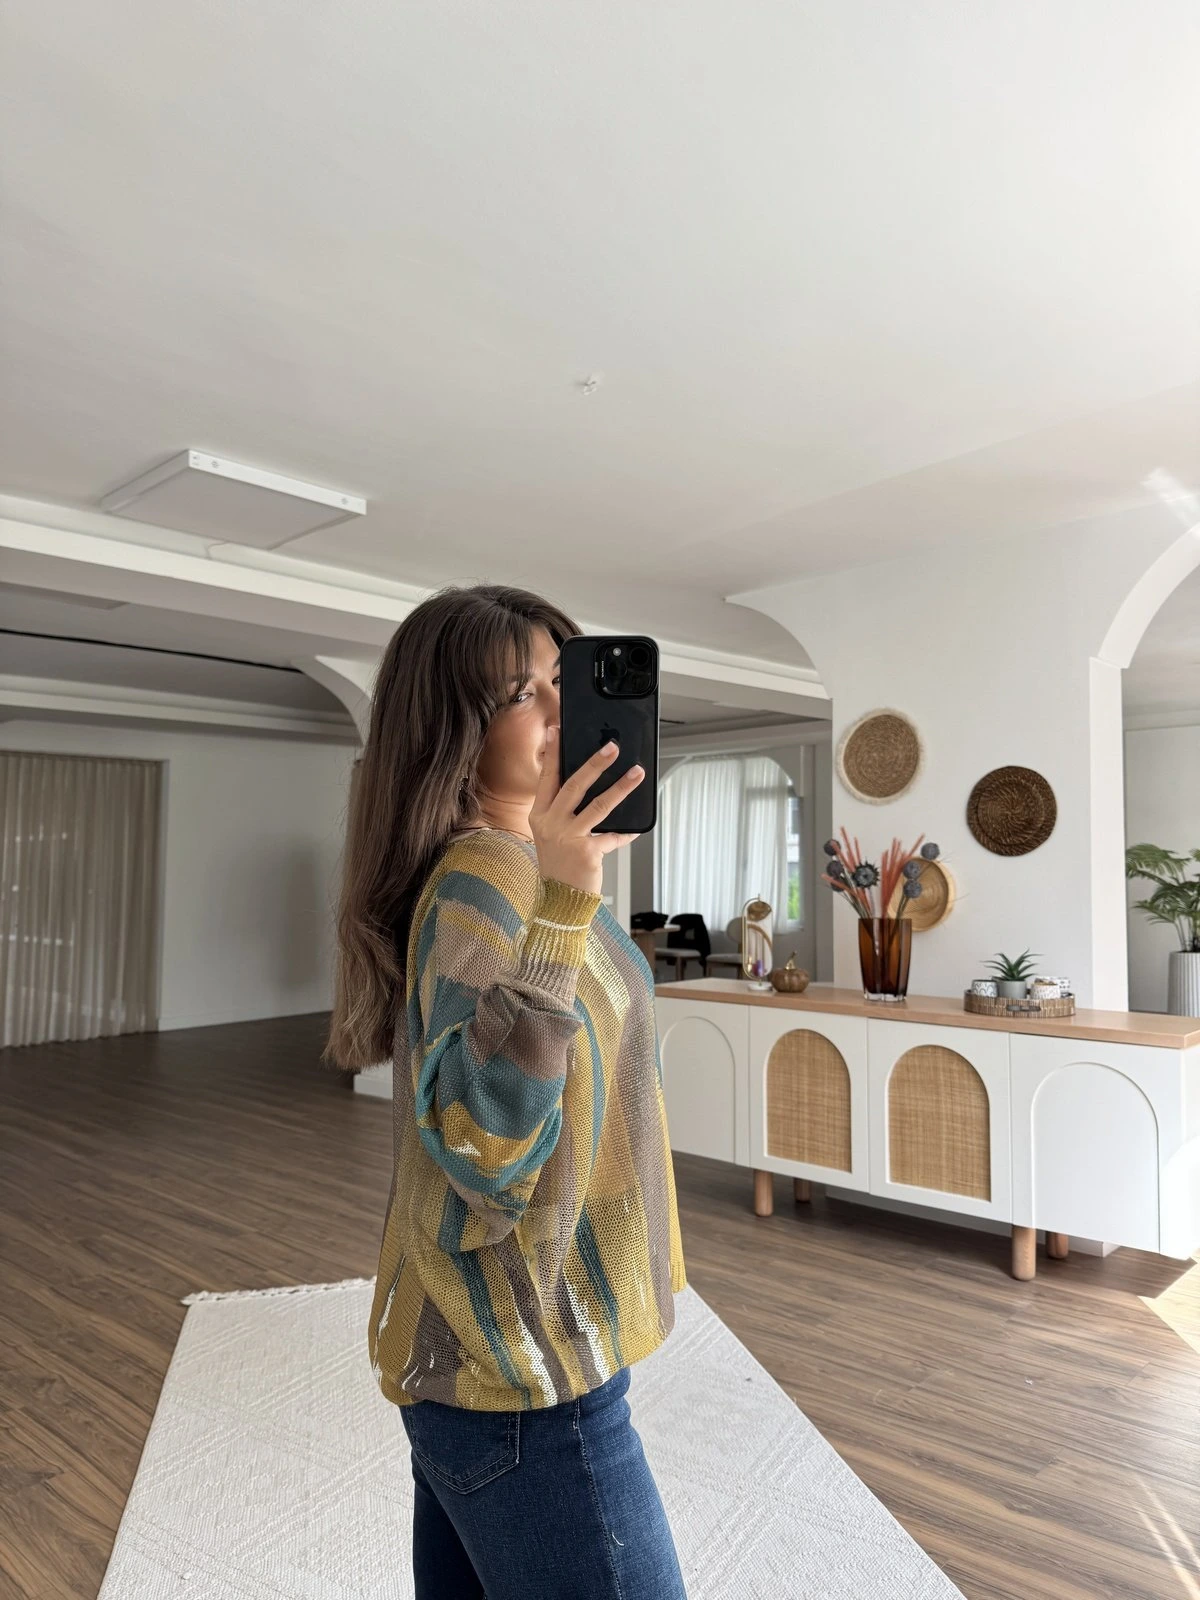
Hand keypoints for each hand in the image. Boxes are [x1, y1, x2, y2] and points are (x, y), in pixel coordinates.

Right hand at [528, 727, 642, 895]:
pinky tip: (635, 829)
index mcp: (540, 816)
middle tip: (612, 747)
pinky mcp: (587, 851)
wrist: (559, 902)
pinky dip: (625, 833)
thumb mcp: (552, 835)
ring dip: (621, 787)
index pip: (547, 778)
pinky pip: (612, 836)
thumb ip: (564, 811)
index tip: (556, 731)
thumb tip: (589, 784)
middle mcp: (551, 824)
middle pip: (574, 785)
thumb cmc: (559, 865)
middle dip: (595, 763)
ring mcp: (568, 837)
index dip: (552, 754)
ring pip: (598, 805)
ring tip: (636, 773)